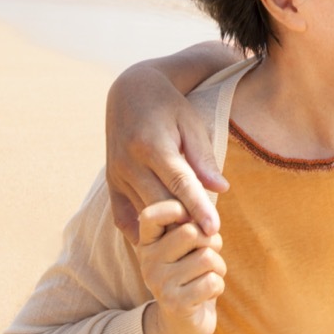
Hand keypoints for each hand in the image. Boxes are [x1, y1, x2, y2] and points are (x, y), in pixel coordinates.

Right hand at [106, 55, 230, 242]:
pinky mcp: (111, 184)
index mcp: (153, 146)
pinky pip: (123, 218)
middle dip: (185, 224)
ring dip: (167, 229)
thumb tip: (222, 189)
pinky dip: (141, 231)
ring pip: (144, 213)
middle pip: (160, 204)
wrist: (131, 92)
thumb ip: (203, 158)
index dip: (198, 208)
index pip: (180, 184)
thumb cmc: (169, 108)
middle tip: (210, 240)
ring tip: (193, 241)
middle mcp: (130, 163)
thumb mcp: (191, 124)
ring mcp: (116, 176)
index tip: (214, 229)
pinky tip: (160, 240)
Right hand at [138, 200, 225, 333]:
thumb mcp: (186, 246)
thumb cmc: (191, 274)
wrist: (181, 324)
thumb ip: (191, 223)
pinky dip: (218, 286)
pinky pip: (212, 281)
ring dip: (218, 267)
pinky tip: (206, 294)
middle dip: (212, 242)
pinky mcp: (174, 303)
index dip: (177, 210)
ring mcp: (159, 283)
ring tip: (208, 276)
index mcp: (148, 242)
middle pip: (192, 232)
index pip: (151, 214)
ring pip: (207, 257)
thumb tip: (206, 202)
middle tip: (209, 255)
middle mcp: (148, 261)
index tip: (193, 219)